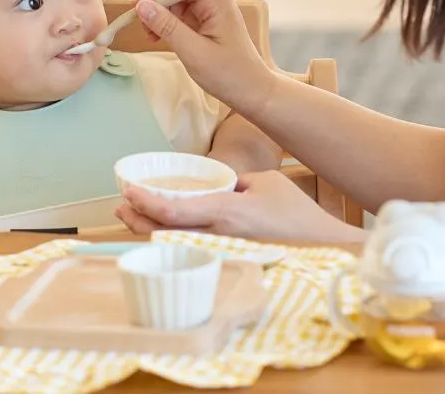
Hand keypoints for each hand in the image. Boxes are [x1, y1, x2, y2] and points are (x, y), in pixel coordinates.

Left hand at [114, 170, 363, 242]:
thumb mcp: (265, 182)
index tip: (128, 191)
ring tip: (132, 216)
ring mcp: (222, 254)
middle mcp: (219, 238)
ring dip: (149, 231)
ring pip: (173, 245)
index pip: (173, 211)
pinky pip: (191, 251)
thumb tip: (213, 184)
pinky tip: (163, 232)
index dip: (145, 202)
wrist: (323, 250)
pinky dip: (170, 241)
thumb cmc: (297, 215)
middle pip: (164, 233)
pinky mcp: (229, 262)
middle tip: (121, 205)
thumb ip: (233, 182)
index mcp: (226, 214)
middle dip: (136, 219)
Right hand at [134, 0, 276, 115]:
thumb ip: (167, 27)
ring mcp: (209, 13)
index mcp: (216, 1)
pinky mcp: (204, 25)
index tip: (137, 6)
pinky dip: (165, 24)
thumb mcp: (194, 52)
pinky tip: (158, 38)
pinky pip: (179, 16)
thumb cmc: (229, 74)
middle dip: (155, 2)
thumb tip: (142, 6)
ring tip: (151, 36)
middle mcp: (213, 1)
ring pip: (175, 2)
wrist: (252, 92)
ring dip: (158, 15)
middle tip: (140, 24)